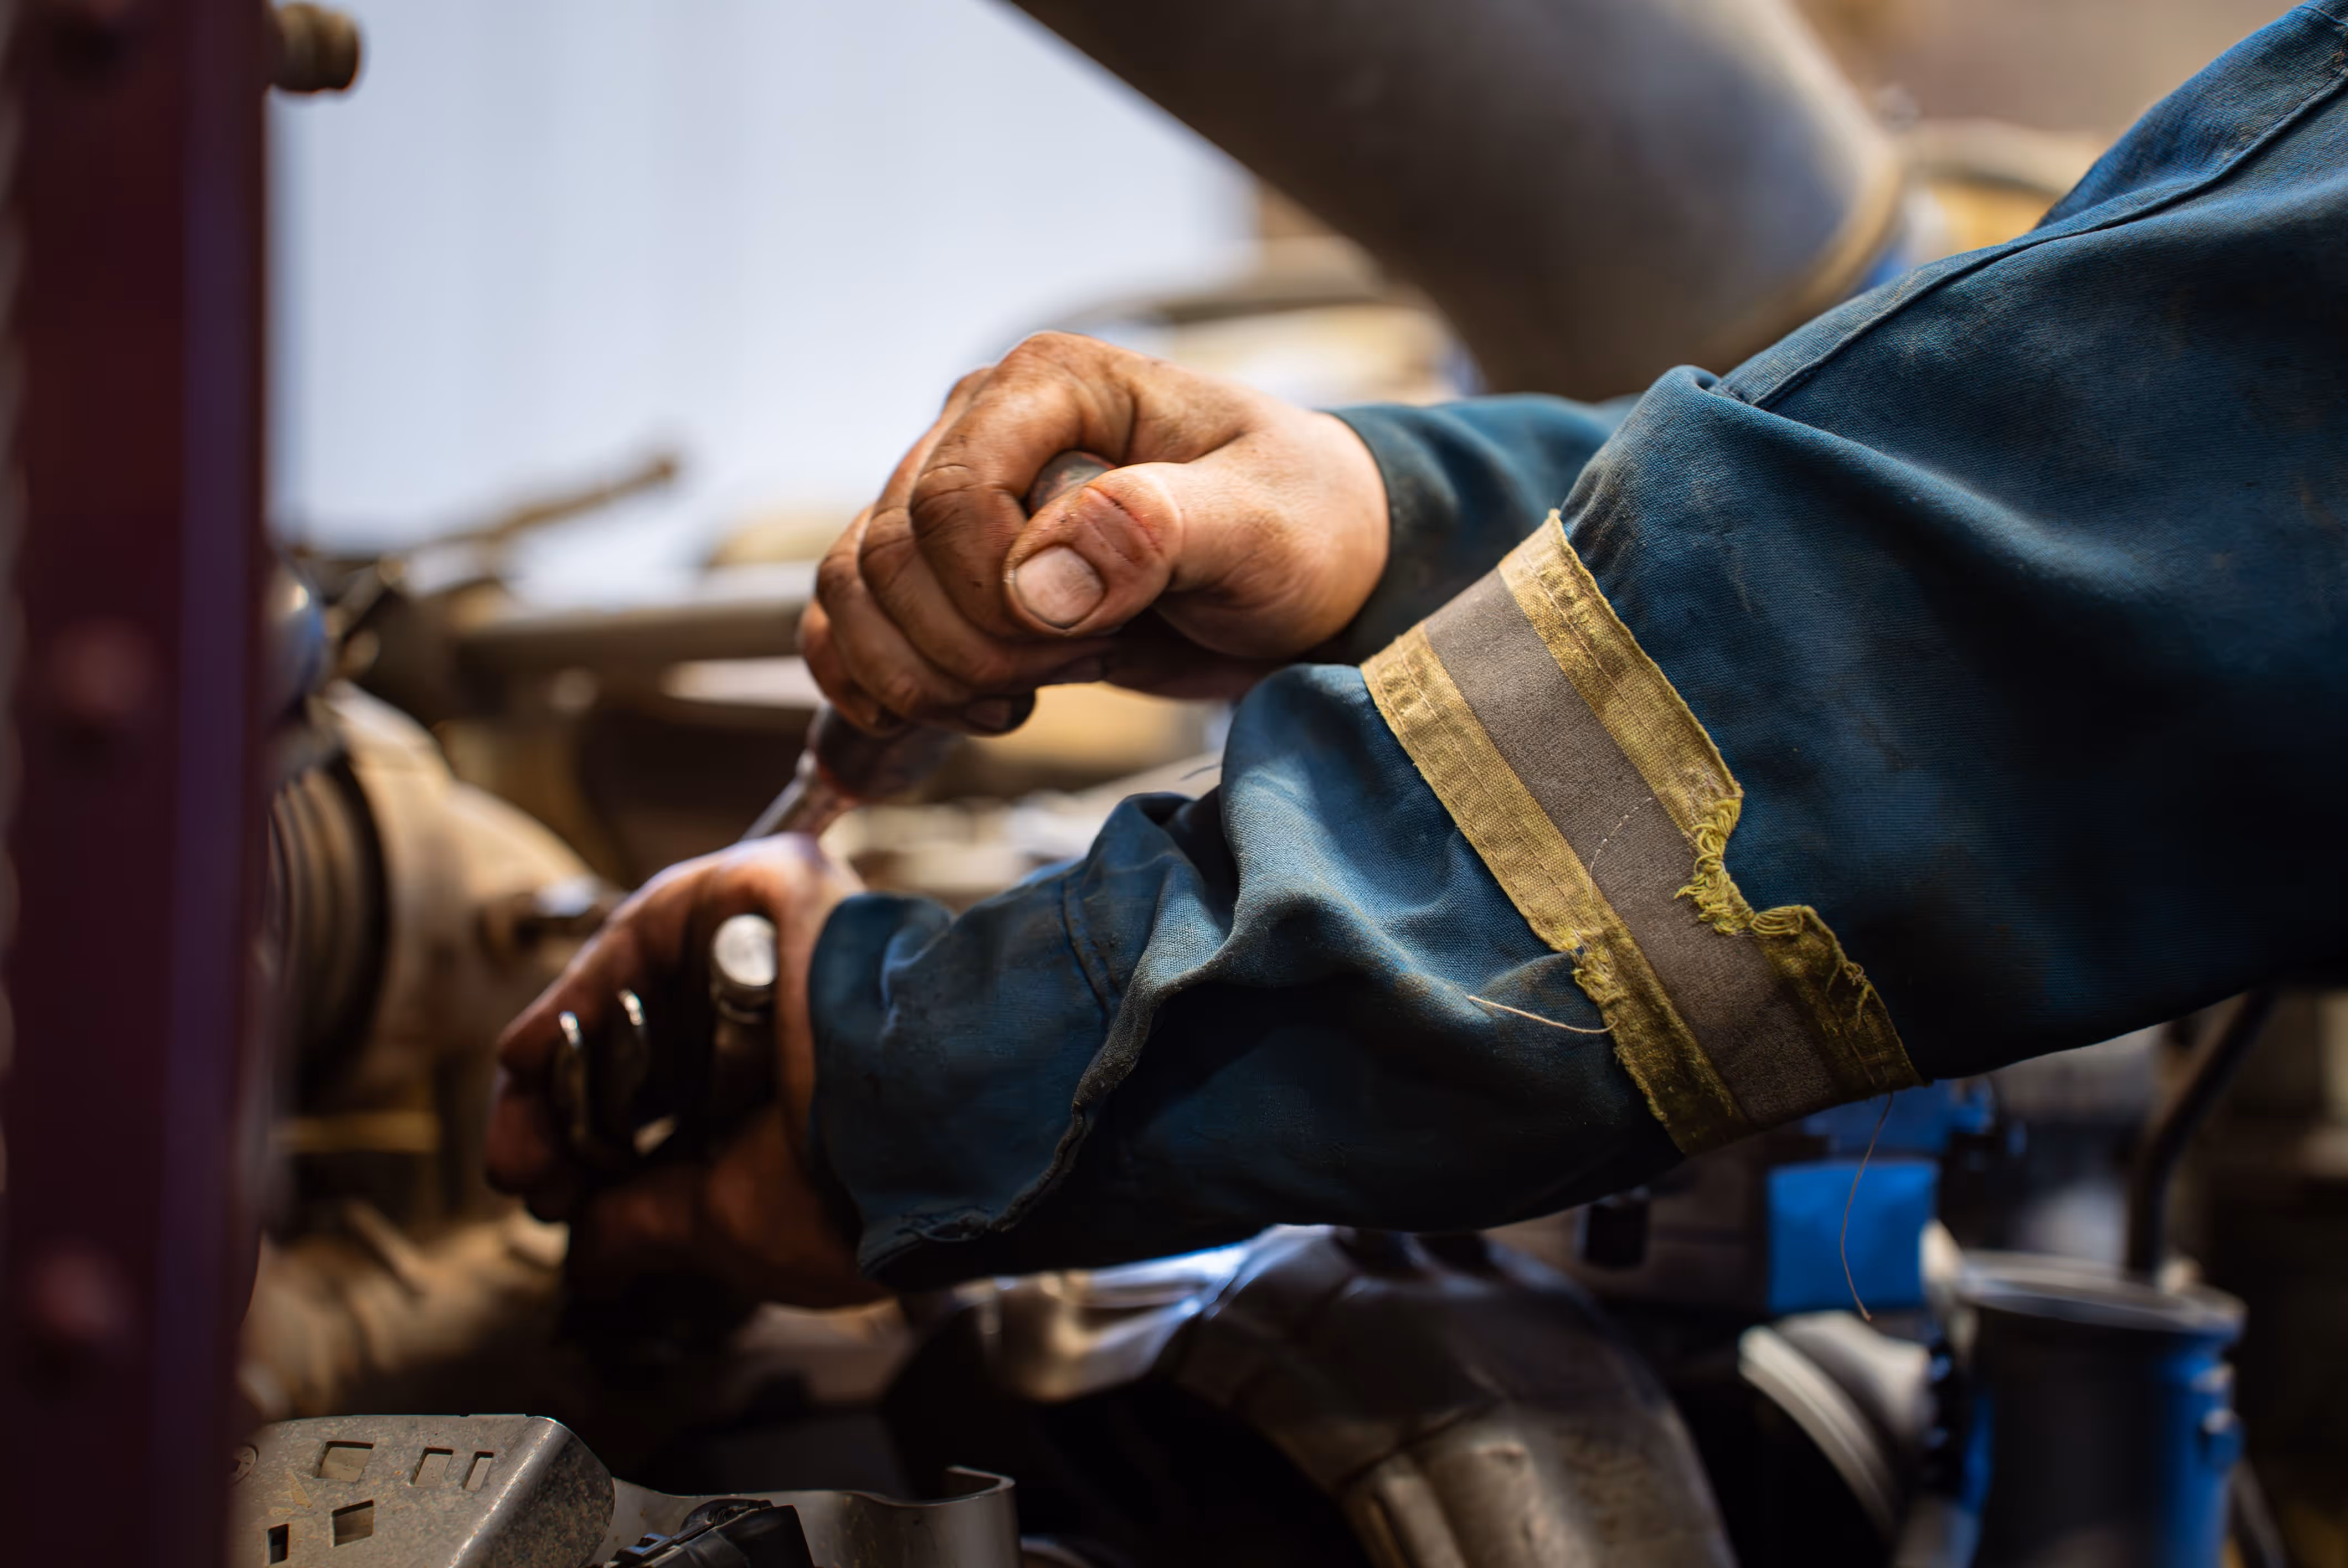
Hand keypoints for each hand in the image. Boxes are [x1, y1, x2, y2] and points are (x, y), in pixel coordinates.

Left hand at [484, 838, 882, 1306]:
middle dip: (562, 1114)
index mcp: (788, 1099)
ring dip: (560, 1056)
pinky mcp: (768, 886)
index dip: (590, 1157)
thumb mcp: (729, 1225)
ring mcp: (770, 947)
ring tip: (516, 1109)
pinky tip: (533, 1046)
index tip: (546, 1198)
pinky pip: (651, 929)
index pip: (665, 1116)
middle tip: (519, 1165)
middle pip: (638, 1051)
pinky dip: (585, 986)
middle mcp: (778, 1018)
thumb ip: (646, 1225)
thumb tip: (589, 1262)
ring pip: (636, 990)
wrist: (935, 1116)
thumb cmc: (863, 1188)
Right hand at [799, 330, 1389, 733]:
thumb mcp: (1263, 526)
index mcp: (1048, 385)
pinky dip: (877, 686)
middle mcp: (980, 428)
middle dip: (973, 647)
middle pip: (889, 558)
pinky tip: (954, 715)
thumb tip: (1038, 582)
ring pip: (853, 596)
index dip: (998, 595)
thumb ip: (1159, 532)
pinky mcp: (944, 573)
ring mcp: (951, 502)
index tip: (1095, 634)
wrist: (1313, 577)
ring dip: (928, 677)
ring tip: (1029, 692)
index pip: (949, 498)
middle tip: (1085, 662)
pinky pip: (847, 626)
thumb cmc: (1304, 529)